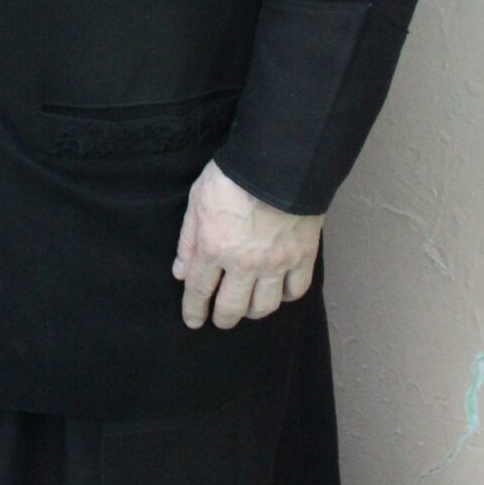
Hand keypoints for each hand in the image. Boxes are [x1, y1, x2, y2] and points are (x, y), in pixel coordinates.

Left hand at [173, 158, 321, 329]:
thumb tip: (181, 272)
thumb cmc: (233, 176)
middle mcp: (243, 264)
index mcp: (213, 248)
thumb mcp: (198, 200)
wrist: (279, 163)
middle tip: (220, 319)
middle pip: (231, 308)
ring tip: (248, 306)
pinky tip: (279, 291)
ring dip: (252, 311)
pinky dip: (285, 296)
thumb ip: (188, 239)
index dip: (193, 310)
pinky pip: (295, 291)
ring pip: (264, 306)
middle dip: (222, 318)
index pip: (199, 290)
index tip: (193, 321)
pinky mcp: (302, 258)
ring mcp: (275, 264)